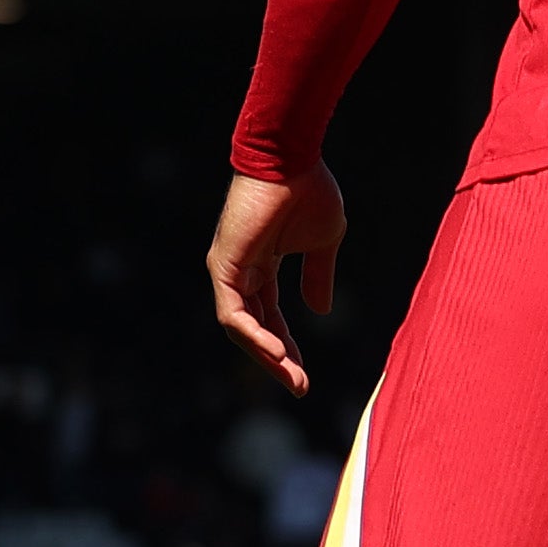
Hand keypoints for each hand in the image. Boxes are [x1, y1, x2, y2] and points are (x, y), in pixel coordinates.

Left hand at [209, 165, 347, 395]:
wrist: (293, 160)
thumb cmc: (309, 191)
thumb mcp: (323, 243)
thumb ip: (318, 276)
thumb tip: (320, 311)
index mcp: (263, 266)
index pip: (272, 317)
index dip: (288, 346)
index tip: (306, 374)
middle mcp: (241, 271)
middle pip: (255, 328)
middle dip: (278, 360)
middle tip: (300, 387)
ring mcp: (229, 270)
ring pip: (241, 327)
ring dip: (267, 355)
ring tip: (292, 377)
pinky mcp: (224, 265)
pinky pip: (233, 312)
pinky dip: (253, 334)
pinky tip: (277, 352)